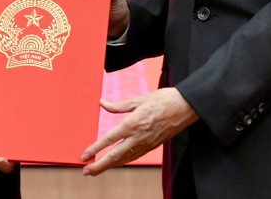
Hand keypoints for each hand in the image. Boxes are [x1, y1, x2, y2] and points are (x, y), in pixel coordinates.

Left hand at [80, 88, 198, 175]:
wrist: (185, 108)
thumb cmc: (163, 100)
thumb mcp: (139, 99)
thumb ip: (119, 105)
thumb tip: (103, 103)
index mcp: (133, 123)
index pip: (109, 140)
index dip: (95, 149)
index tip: (84, 156)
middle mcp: (138, 137)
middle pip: (115, 156)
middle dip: (99, 166)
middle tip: (86, 171)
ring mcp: (146, 144)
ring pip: (125, 159)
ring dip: (109, 166)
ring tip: (97, 170)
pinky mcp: (152, 146)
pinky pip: (134, 156)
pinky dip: (123, 161)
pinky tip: (117, 162)